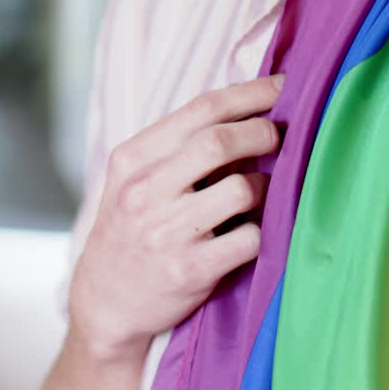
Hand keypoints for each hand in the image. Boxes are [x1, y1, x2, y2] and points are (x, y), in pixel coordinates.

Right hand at [68, 75, 283, 361]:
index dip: (252, 93)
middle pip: (220, 143)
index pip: (202, 109)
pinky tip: (260, 229)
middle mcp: (144, 191)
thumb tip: (250, 110)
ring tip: (264, 191)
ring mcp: (166, 232)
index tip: (284, 86)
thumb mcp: (135, 179)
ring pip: (241, 190)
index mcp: (133, 158)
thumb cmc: (131, 231)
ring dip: (267, 186)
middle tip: (282, 136)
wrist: (104, 303)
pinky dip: (266, 230)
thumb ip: (179, 146)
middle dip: (264, 133)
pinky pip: (250, 238)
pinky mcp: (189, 270)